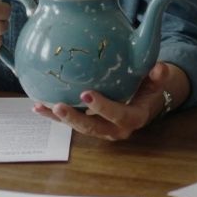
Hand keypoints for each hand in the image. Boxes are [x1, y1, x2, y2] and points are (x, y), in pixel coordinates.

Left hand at [31, 61, 186, 140]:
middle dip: (74, 119)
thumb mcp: (156, 82)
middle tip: (58, 105)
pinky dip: (53, 115)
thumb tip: (160, 67)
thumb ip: (158, 76)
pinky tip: (36, 106)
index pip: (118, 114)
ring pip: (78, 127)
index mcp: (133, 118)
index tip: (86, 94)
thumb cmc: (149, 88)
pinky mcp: (88, 124)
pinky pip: (70, 121)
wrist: (144, 102)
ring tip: (41, 107)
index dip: (102, 107)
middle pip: (92, 127)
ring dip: (58, 119)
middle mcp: (115, 129)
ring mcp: (100, 129)